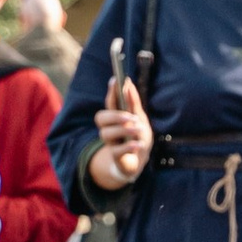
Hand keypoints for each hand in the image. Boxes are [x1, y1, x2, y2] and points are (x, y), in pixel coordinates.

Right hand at [85, 76, 152, 192]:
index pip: (109, 103)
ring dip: (123, 130)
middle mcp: (109, 128)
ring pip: (106, 133)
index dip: (111, 91)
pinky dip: (128, 146)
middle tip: (131, 117)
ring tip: (138, 130)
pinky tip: (138, 144)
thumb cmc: (138, 137)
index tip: (115, 80)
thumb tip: (128, 84)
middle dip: (114, 116)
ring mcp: (111, 143)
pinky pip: (116, 151)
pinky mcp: (116, 157)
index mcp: (115, 118)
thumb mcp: (140, 119)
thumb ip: (134, 103)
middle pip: (100, 118)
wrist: (139, 161)